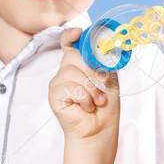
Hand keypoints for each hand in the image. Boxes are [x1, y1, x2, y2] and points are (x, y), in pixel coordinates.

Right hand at [48, 28, 120, 144]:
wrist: (100, 130)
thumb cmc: (104, 107)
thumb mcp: (109, 78)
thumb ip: (104, 61)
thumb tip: (104, 47)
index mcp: (79, 64)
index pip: (69, 43)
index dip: (71, 35)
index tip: (77, 33)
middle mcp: (66, 70)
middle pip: (74, 55)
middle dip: (93, 70)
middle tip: (102, 84)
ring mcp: (58, 82)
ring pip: (73, 72)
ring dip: (91, 89)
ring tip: (96, 101)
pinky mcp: (54, 95)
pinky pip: (71, 87)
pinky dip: (84, 99)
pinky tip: (85, 107)